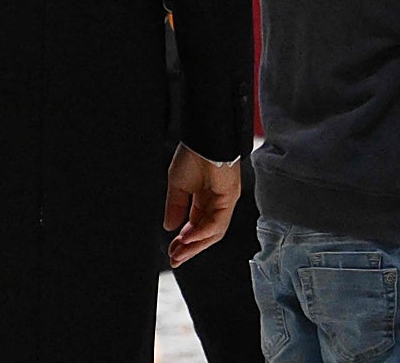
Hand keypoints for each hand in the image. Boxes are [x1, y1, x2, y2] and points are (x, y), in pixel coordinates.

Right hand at [163, 143, 240, 267]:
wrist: (203, 139)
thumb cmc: (192, 154)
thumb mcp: (176, 185)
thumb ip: (174, 207)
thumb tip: (169, 227)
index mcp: (202, 199)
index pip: (194, 227)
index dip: (183, 242)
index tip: (172, 252)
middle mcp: (215, 203)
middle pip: (204, 234)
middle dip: (189, 249)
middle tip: (176, 259)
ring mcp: (224, 202)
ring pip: (213, 232)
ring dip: (196, 245)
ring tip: (181, 253)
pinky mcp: (230, 199)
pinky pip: (217, 222)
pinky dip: (202, 232)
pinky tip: (188, 237)